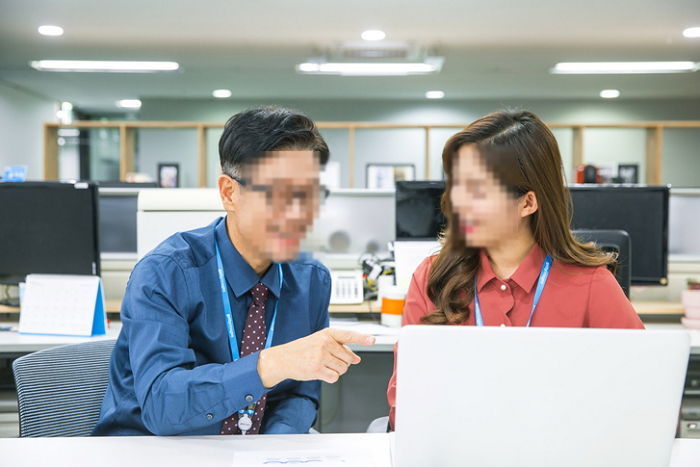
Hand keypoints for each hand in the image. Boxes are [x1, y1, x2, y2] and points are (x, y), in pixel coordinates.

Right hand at [257, 328, 375, 386]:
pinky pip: (334, 377)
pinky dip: (330, 377)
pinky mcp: (317, 369)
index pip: (349, 335)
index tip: (372, 340)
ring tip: (323, 365)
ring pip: (343, 369)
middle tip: (330, 360)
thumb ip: (339, 347)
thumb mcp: (320, 341)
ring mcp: (321, 356)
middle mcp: (325, 343)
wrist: (283, 358)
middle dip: (344, 362)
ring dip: (336, 370)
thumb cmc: (302, 349)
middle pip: (349, 358)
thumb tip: (356, 358)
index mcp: (327, 334)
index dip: (362, 338)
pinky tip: (320, 372)